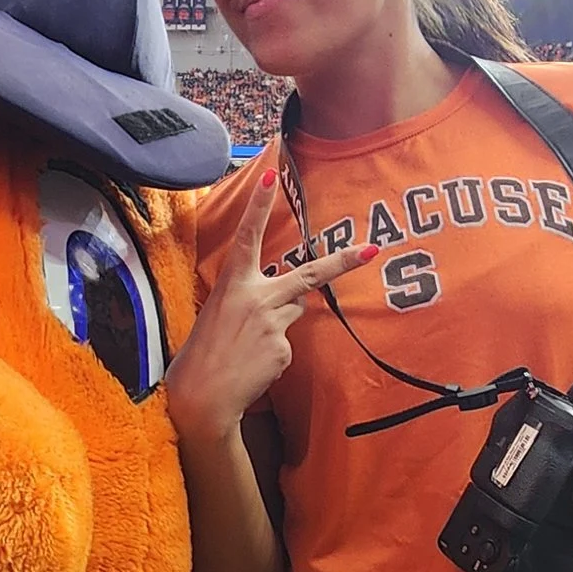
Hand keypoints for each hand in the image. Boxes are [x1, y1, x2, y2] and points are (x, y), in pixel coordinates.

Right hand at [164, 159, 377, 445]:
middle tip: (370, 249)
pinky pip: (288, 342)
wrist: (202, 396)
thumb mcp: (220, 314)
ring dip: (281, 320)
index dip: (258, 205)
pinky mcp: (284, 348)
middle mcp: (256, 297)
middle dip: (343, 261)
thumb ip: (252, 298)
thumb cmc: (205, 353)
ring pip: (295, 310)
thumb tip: (292, 298)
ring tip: (249, 344)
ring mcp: (272, 322)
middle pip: (309, 274)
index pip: (247, 236)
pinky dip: (275, 351)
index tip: (270, 175)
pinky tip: (254, 364)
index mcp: (232, 284)